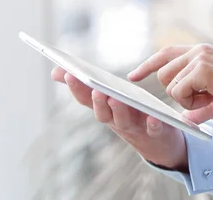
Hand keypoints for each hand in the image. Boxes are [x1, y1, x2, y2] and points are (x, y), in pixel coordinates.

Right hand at [51, 66, 187, 170]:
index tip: (69, 73)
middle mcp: (116, 121)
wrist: (157, 142)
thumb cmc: (128, 113)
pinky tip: (152, 118)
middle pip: (103, 114)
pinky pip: (153, 130)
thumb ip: (85, 86)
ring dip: (118, 111)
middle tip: (96, 90)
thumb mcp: (107, 98)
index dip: (77, 88)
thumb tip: (55, 71)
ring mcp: (135, 127)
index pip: (87, 100)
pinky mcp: (156, 131)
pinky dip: (152, 125)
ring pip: (123, 122)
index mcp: (105, 109)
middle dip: (98, 102)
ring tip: (116, 98)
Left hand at [127, 43, 212, 123]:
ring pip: (170, 84)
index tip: (132, 76)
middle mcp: (198, 51)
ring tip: (209, 97)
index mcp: (200, 53)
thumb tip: (182, 119)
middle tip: (199, 98)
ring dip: (185, 99)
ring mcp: (200, 58)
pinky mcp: (202, 68)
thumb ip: (196, 105)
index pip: (166, 54)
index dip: (148, 65)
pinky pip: (180, 91)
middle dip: (175, 92)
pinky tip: (210, 97)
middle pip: (164, 74)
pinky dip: (190, 102)